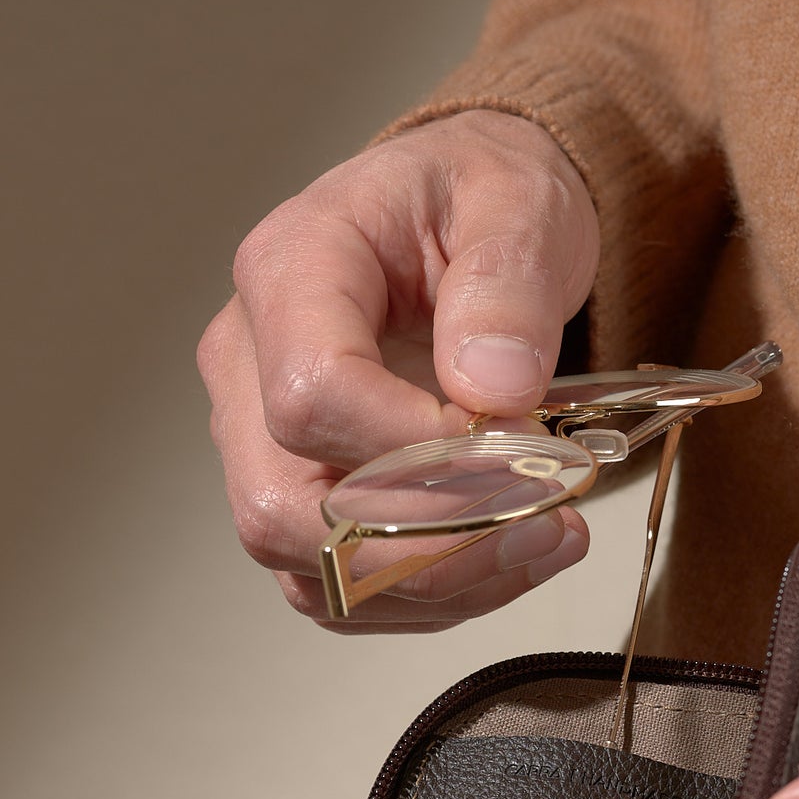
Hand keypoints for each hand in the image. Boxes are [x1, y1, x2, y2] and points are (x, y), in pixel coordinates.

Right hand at [197, 110, 599, 629]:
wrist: (473, 222)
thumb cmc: (482, 201)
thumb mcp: (519, 204)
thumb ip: (507, 283)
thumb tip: (493, 389)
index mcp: (289, 270)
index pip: (311, 395)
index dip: (416, 449)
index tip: (514, 444)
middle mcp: (249, 364)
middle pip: (286, 507)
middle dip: (429, 542)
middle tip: (548, 524)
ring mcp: (265, 443)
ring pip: (315, 569)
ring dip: (442, 583)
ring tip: (550, 540)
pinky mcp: (304, 500)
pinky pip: (346, 590)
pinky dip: (436, 596)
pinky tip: (512, 557)